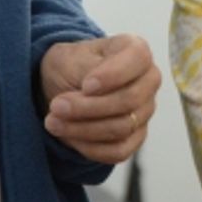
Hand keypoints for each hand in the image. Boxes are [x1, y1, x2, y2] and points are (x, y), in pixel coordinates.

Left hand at [39, 34, 160, 163]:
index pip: (138, 59)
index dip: (113, 75)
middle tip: (57, 106)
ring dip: (83, 128)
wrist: (63, 86)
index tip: (85, 85)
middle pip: (129, 100)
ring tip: (53, 122)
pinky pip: (119, 151)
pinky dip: (90, 147)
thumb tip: (90, 93)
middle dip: (88, 107)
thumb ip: (85, 70)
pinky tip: (69, 136)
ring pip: (122, 128)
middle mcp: (148, 80)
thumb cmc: (71, 66)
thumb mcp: (70, 57)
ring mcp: (145, 110)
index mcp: (137, 51)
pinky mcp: (136, 136)